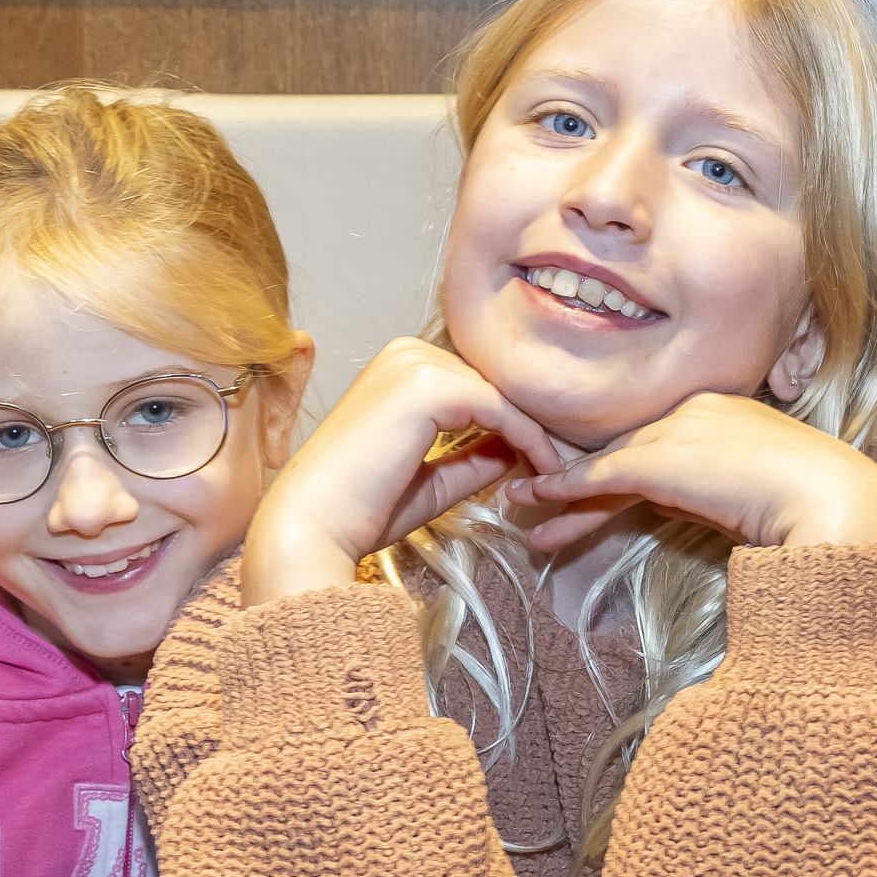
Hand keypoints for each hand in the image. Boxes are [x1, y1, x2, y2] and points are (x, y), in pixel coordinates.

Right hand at [239, 338, 564, 606]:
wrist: (315, 524)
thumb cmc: (361, 509)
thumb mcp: (432, 478)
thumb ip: (474, 457)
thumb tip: (518, 449)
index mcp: (400, 368)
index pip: (475, 386)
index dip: (515, 423)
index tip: (544, 462)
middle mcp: (406, 353)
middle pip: (492, 385)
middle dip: (529, 426)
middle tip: (561, 467)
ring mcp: (414, 364)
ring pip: (500, 394)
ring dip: (534, 434)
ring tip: (558, 475)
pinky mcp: (426, 385)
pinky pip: (498, 408)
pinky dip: (528, 439)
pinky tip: (544, 471)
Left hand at [504, 392, 876, 556]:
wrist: (833, 500)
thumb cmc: (813, 504)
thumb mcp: (751, 493)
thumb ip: (709, 491)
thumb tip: (671, 508)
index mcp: (722, 410)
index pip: (656, 438)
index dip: (617, 466)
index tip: (589, 487)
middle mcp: (695, 409)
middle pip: (624, 446)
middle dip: (577, 474)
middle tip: (532, 492)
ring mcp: (679, 428)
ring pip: (607, 461)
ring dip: (559, 488)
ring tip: (520, 507)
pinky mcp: (663, 458)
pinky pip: (603, 474)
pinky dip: (568, 488)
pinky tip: (539, 501)